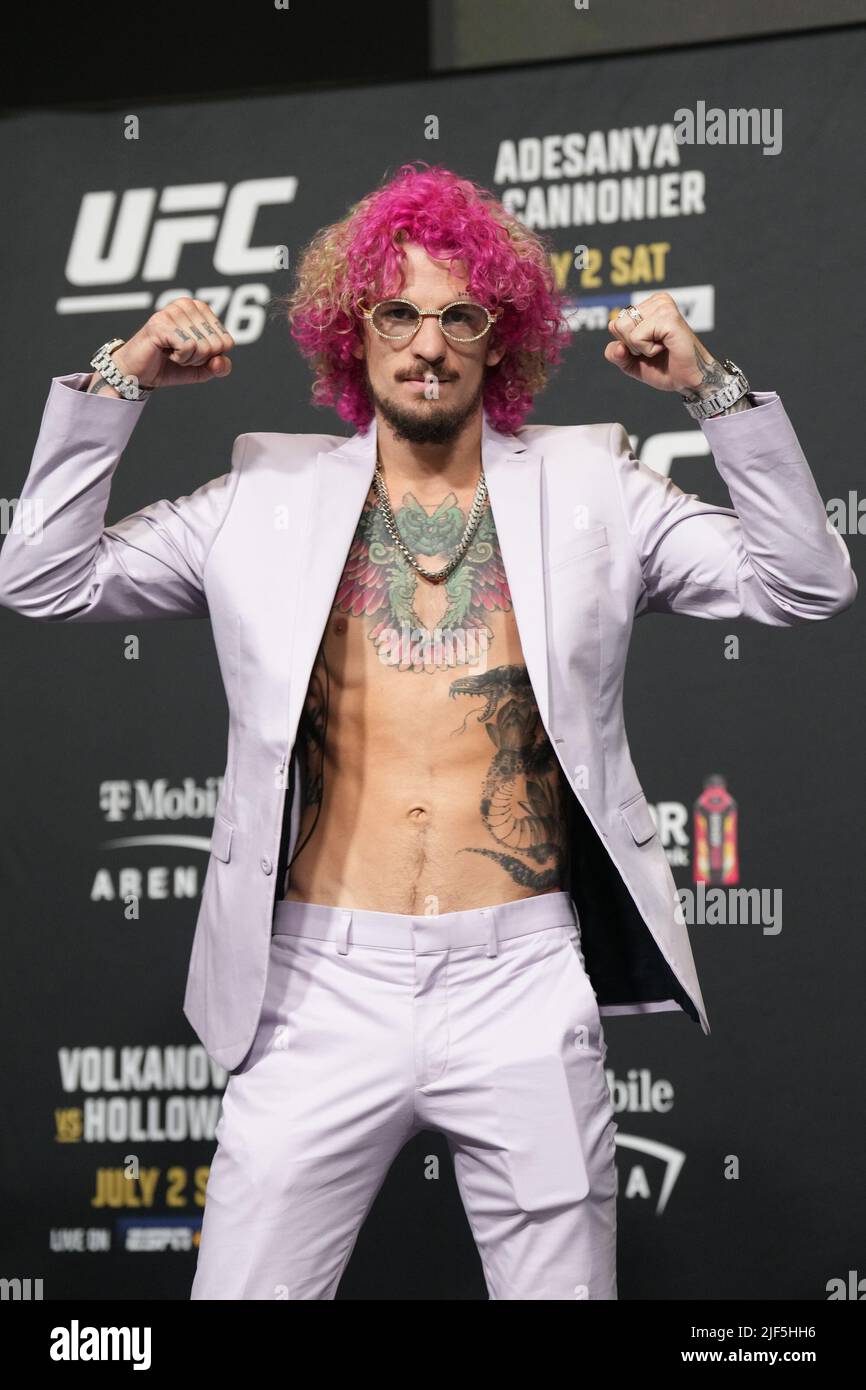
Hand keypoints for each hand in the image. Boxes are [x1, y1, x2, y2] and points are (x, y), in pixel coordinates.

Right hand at [107, 298, 234, 389]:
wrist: (138, 373)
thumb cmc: (170, 365)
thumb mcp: (202, 369)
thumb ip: (220, 366)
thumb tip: (219, 359)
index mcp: (200, 308)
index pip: (227, 342)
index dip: (211, 357)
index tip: (191, 352)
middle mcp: (187, 304)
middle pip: (216, 345)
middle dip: (199, 358)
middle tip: (179, 353)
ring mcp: (173, 311)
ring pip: (203, 347)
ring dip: (187, 359)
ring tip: (170, 351)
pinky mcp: (161, 323)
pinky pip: (188, 348)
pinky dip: (179, 358)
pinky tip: (164, 351)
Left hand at [603, 291, 730, 395]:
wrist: (687, 381)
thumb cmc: (664, 369)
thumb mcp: (630, 362)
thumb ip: (615, 353)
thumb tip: (618, 346)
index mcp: (648, 305)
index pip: (614, 324)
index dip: (626, 344)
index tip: (648, 347)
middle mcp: (657, 301)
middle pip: (618, 325)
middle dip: (632, 346)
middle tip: (655, 349)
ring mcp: (663, 306)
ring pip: (625, 328)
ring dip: (641, 347)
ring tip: (661, 347)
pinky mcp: (668, 317)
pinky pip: (637, 337)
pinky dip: (648, 350)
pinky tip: (666, 347)